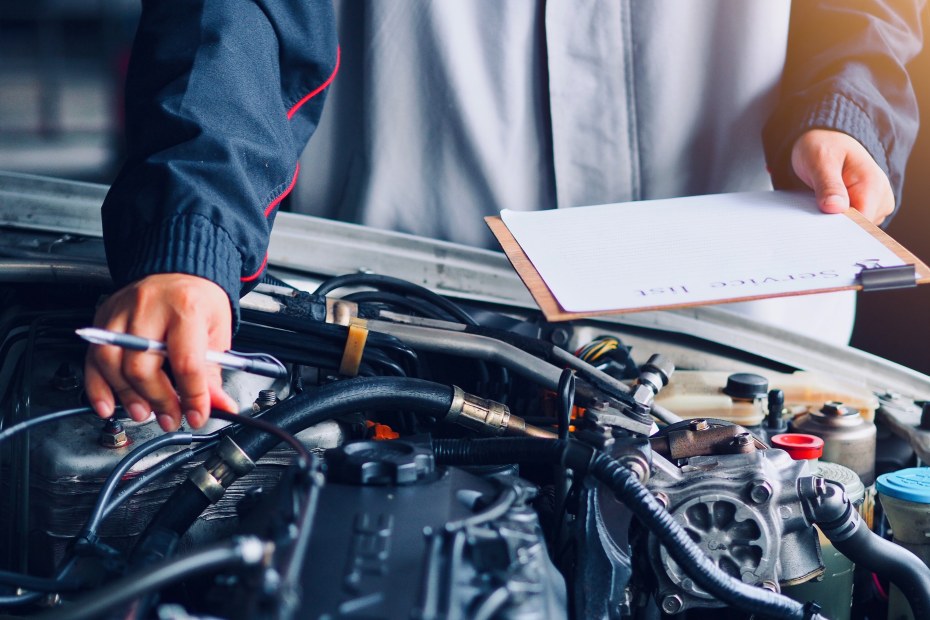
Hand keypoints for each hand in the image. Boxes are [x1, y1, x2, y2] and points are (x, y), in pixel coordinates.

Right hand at [84, 273, 238, 431]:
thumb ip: (214, 371)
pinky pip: (93, 357)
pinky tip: (108, 404)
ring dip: (127, 396)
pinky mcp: (104, 318)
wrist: (178, 269)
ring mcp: (121, 312)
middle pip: (142, 366)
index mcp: (185, 308)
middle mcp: (148, 308)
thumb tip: (219, 406)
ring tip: (144, 412)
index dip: (192, 397)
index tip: (197, 415)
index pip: (185, 363)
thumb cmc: (199, 298)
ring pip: (112, 364)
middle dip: (157, 401)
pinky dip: (97, 386)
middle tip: (170, 417)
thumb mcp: (217, 330)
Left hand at [790, 128, 893, 224]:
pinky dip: (836, 221)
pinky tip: (825, 208)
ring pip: (854, 229)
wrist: (826, 141)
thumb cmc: (824, 147)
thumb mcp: (821, 160)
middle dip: (835, 226)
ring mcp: (876, 205)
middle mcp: (881, 197)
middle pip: (858, 229)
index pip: (862, 223)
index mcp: (873, 185)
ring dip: (834, 223)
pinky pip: (851, 225)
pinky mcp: (866, 210)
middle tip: (813, 210)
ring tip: (819, 203)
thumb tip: (835, 208)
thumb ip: (828, 185)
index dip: (840, 229)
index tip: (819, 227)